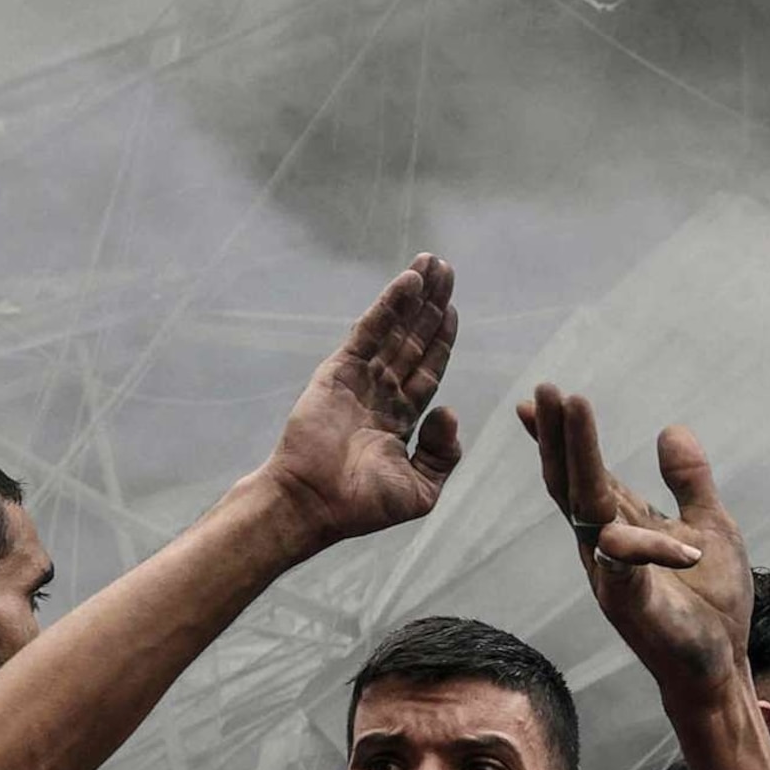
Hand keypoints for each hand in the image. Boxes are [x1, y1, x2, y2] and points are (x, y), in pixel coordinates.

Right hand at [258, 255, 463, 545]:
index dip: (441, 339)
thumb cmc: (362, 506)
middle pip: (414, 339)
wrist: (316, 504)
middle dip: (432, 306)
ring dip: (415, 295)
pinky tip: (408, 281)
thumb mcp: (422, 489)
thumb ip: (443, 454)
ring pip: (395, 328)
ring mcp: (359, 379)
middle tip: (447, 270)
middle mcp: (381, 393)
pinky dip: (390, 305)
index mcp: (400, 420)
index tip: (453, 309)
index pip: (427, 369)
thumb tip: (451, 411)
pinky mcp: (339, 370)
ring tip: (432, 263)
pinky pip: (371, 331)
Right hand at [521, 385, 747, 693]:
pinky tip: (630, 529)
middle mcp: (606, 547)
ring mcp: (613, 575)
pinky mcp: (631, 605)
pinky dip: (638, 545)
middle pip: (573, 484)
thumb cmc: (710, 602)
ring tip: (575, 412)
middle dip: (561, 437)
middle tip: (547, 391)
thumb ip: (689, 481)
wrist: (722, 664)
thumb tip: (672, 428)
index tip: (541, 398)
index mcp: (623, 527)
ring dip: (581, 460)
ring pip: (587, 511)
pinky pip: (626, 567)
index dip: (564, 438)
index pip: (586, 475)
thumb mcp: (709, 525)